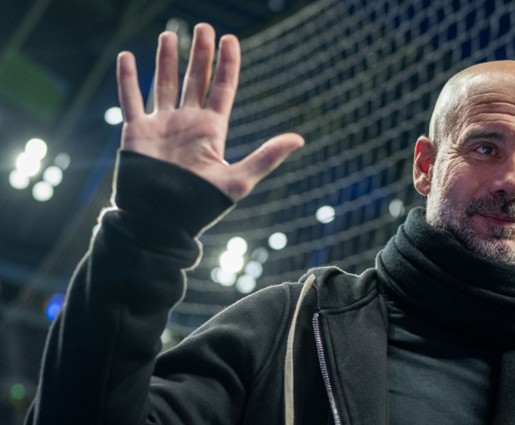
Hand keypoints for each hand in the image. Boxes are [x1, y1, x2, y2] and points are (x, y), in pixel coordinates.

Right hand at [116, 23, 303, 201]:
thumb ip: (267, 156)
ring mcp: (161, 125)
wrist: (162, 220)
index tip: (230, 38)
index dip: (227, 64)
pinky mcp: (137, 131)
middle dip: (199, 54)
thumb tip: (299, 139)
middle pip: (195, 80)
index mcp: (212, 131)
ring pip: (164, 83)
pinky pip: (131, 99)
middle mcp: (187, 123)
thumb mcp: (239, 179)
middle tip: (202, 27)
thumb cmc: (201, 205)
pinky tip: (128, 56)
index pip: (222, 89)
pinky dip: (128, 78)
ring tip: (171, 35)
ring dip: (166, 59)